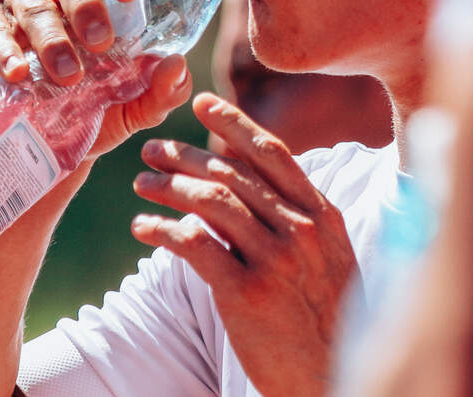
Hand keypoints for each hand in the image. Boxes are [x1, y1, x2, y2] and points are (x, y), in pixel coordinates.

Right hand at [0, 0, 192, 160]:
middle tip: (102, 45)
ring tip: (68, 77)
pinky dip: (6, 50)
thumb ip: (163, 90)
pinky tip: (19, 73)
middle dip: (89, 8)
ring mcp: (20, 7)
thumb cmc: (96, 114)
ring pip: (35, 5)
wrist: (45, 152)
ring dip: (53, 40)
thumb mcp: (137, 108)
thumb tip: (177, 66)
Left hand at [131, 92, 358, 396]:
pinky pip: (193, 246)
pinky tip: (142, 227)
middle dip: (186, 155)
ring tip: (140, 185)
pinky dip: (162, 230)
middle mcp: (301, 229)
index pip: (273, 153)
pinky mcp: (245, 294)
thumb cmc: (326, 320)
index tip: (203, 104)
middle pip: (234, 174)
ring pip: (211, 202)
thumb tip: (253, 181)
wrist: (330, 376)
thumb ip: (299, 217)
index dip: (235, 124)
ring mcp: (274, 260)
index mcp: (323, 215)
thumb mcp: (331, 257)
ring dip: (168, 187)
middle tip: (152, 149)